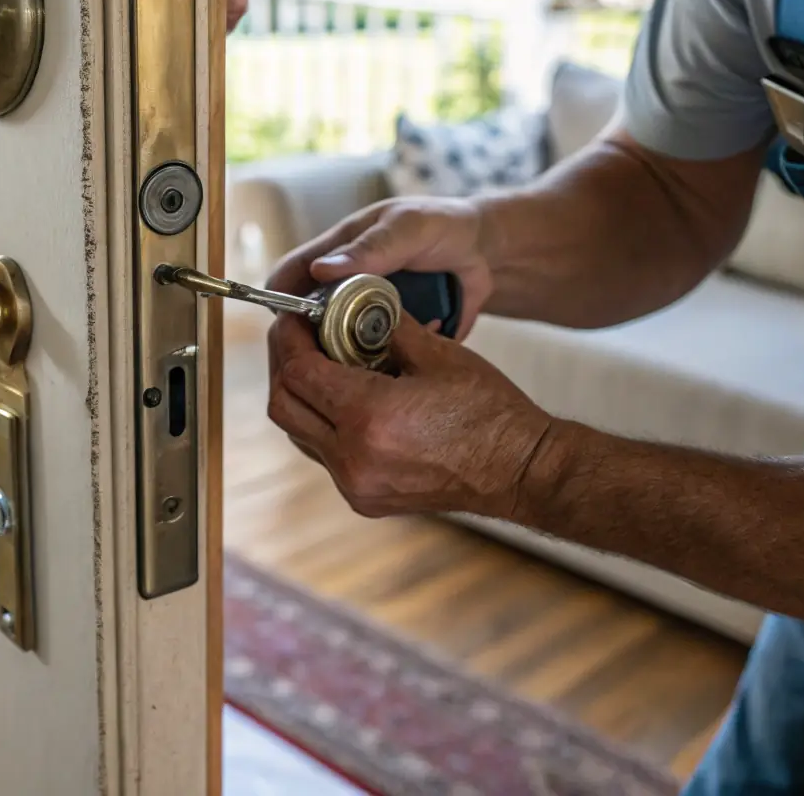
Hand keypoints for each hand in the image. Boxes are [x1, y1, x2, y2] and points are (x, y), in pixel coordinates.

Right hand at [265, 196, 492, 338]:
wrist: (486, 250)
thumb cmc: (438, 225)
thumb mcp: (406, 229)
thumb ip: (369, 249)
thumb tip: (318, 271)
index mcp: (333, 255)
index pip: (287, 280)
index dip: (283, 303)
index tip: (296, 329)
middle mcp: (342, 289)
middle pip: (307, 323)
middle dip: (318, 342)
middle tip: (346, 351)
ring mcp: (364, 316)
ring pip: (339, 347)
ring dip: (359, 355)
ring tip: (387, 353)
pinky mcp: (391, 339)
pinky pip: (380, 359)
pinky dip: (395, 360)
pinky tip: (418, 350)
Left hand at [266, 313, 551, 519]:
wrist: (520, 471)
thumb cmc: (489, 412)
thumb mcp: (437, 353)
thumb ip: (384, 327)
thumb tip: (352, 303)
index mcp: (368, 417)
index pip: (298, 371)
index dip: (288, 338)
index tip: (292, 316)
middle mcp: (352, 458)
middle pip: (284, 405)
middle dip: (283, 364)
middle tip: (297, 335)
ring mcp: (356, 485)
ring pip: (298, 433)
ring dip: (301, 395)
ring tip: (320, 362)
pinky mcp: (365, 498)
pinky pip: (322, 454)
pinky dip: (321, 422)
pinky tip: (342, 398)